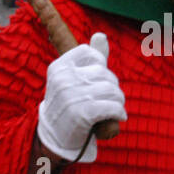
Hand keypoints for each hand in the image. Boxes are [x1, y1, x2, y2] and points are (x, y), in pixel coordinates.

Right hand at [37, 32, 125, 162]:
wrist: (54, 137)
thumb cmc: (67, 104)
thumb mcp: (72, 79)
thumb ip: (89, 59)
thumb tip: (101, 36)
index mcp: (59, 67)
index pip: (90, 53)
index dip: (100, 65)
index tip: (97, 80)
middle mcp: (63, 79)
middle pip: (105, 73)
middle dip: (112, 87)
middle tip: (109, 99)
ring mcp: (71, 96)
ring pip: (112, 90)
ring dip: (118, 101)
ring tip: (114, 108)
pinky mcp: (82, 113)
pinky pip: (112, 106)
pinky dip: (119, 112)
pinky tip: (118, 117)